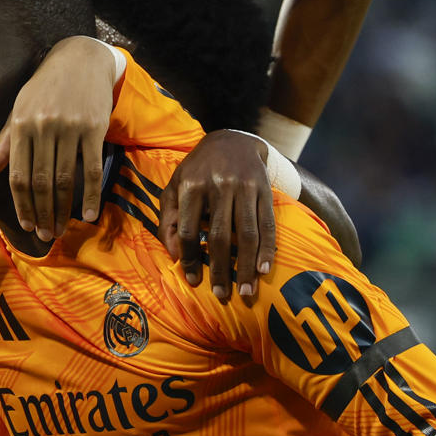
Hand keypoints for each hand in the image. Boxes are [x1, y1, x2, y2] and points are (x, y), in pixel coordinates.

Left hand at [0, 35, 118, 241]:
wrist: (80, 59)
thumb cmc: (44, 89)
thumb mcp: (18, 112)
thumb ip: (1, 146)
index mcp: (20, 125)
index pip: (17, 175)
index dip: (21, 205)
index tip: (26, 225)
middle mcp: (43, 127)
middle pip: (41, 182)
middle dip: (41, 214)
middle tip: (45, 236)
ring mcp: (70, 128)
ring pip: (65, 179)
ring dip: (63, 210)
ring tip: (61, 230)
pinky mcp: (94, 128)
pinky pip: (92, 168)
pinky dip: (91, 194)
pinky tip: (89, 214)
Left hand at [163, 130, 275, 301]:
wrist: (233, 139)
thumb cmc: (198, 169)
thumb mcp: (175, 186)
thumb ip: (168, 219)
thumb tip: (173, 255)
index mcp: (192, 185)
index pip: (187, 230)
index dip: (189, 258)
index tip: (193, 281)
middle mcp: (219, 185)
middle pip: (220, 236)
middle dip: (222, 270)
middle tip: (222, 295)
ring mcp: (245, 187)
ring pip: (247, 234)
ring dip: (247, 266)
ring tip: (247, 292)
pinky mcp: (264, 190)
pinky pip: (267, 224)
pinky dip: (267, 249)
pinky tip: (264, 269)